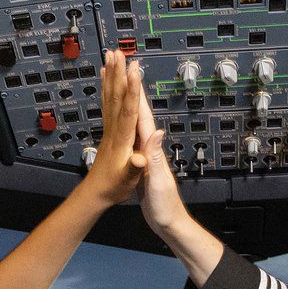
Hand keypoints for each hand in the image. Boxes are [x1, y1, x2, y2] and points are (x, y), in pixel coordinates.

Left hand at [80, 51, 149, 204]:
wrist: (96, 192)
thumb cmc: (113, 187)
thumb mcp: (128, 180)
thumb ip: (135, 168)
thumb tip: (142, 158)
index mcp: (122, 139)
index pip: (128, 109)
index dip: (132, 89)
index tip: (134, 69)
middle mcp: (114, 129)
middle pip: (116, 96)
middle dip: (118, 73)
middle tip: (118, 52)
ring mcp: (110, 128)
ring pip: (110, 96)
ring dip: (111, 75)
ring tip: (111, 56)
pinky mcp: (108, 130)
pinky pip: (107, 103)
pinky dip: (107, 87)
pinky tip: (105, 77)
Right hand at [132, 70, 190, 235]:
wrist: (168, 222)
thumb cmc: (165, 206)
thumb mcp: (157, 182)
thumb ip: (155, 158)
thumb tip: (156, 132)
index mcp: (152, 149)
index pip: (142, 117)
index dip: (136, 94)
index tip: (130, 72)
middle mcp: (149, 147)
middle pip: (138, 113)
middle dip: (130, 89)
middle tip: (123, 66)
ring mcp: (144, 153)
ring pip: (132, 121)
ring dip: (126, 101)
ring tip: (119, 83)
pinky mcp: (138, 161)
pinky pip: (128, 136)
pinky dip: (123, 123)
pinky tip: (119, 119)